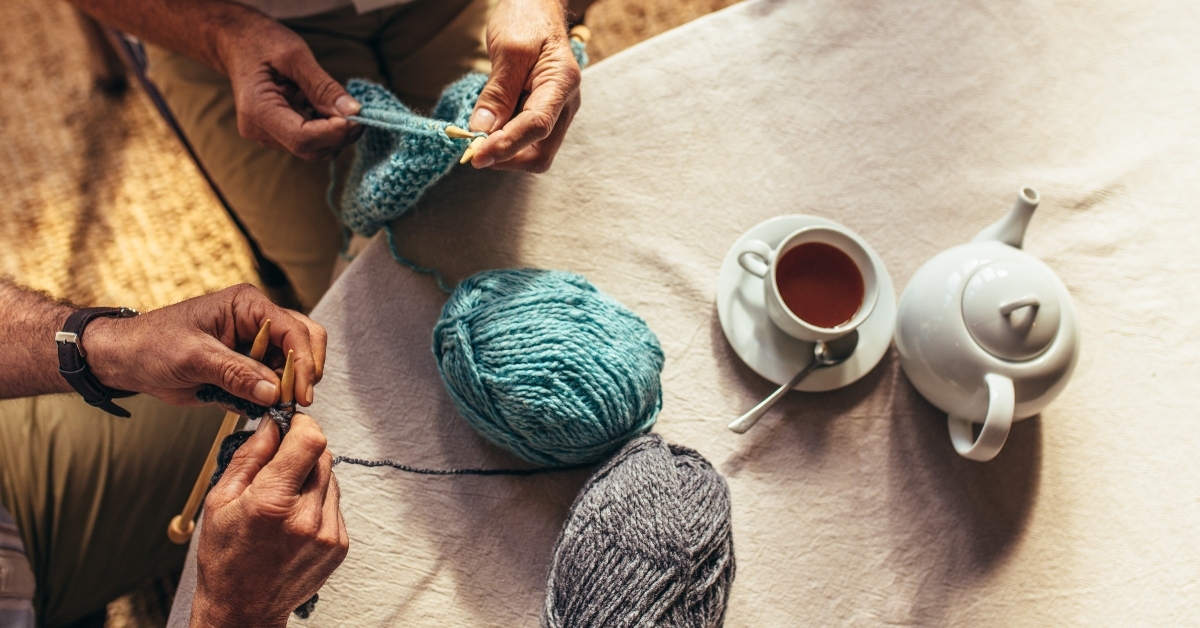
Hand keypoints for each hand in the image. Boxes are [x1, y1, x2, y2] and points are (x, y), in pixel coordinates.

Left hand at [82, 283, 326, 407]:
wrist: (125, 360)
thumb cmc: (153, 345)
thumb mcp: (194, 357)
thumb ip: (236, 373)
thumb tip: (274, 392)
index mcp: (248, 306)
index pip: (293, 329)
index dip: (303, 362)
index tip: (300, 394)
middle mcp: (257, 322)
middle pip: (304, 341)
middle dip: (304, 372)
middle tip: (295, 401)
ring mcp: (255, 346)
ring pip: (292, 365)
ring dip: (288, 388)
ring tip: (274, 409)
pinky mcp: (247, 368)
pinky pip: (272, 383)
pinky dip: (271, 399)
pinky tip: (259, 409)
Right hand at [191, 414, 346, 627]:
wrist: (243, 609)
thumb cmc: (225, 559)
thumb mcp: (221, 501)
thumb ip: (250, 457)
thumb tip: (271, 424)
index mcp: (272, 503)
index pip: (311, 441)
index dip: (301, 426)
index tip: (289, 426)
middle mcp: (306, 518)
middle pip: (323, 456)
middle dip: (301, 452)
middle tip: (278, 467)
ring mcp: (327, 533)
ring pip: (331, 478)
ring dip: (311, 478)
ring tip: (283, 500)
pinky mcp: (339, 544)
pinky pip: (334, 503)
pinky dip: (317, 502)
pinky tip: (294, 519)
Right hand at [215, 13, 361, 160]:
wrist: (235, 42)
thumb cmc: (260, 42)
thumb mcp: (295, 56)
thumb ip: (324, 86)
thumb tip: (353, 112)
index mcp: (257, 111)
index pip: (302, 139)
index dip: (334, 133)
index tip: (357, 116)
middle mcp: (259, 131)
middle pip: (310, 149)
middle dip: (339, 135)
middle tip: (358, 112)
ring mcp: (266, 135)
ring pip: (312, 149)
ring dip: (335, 133)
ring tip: (341, 106)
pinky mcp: (276, 134)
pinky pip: (308, 140)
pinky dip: (325, 129)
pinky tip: (327, 108)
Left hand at [468, 0, 581, 172]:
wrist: (537, 7)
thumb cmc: (526, 20)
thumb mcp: (507, 51)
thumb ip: (497, 93)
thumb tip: (482, 131)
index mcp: (561, 83)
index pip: (536, 126)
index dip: (506, 146)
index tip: (477, 156)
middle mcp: (565, 103)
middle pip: (541, 152)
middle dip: (507, 158)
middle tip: (474, 151)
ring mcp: (557, 111)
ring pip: (535, 152)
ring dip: (506, 153)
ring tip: (479, 138)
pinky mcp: (544, 113)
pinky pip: (528, 140)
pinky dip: (506, 142)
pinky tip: (489, 130)